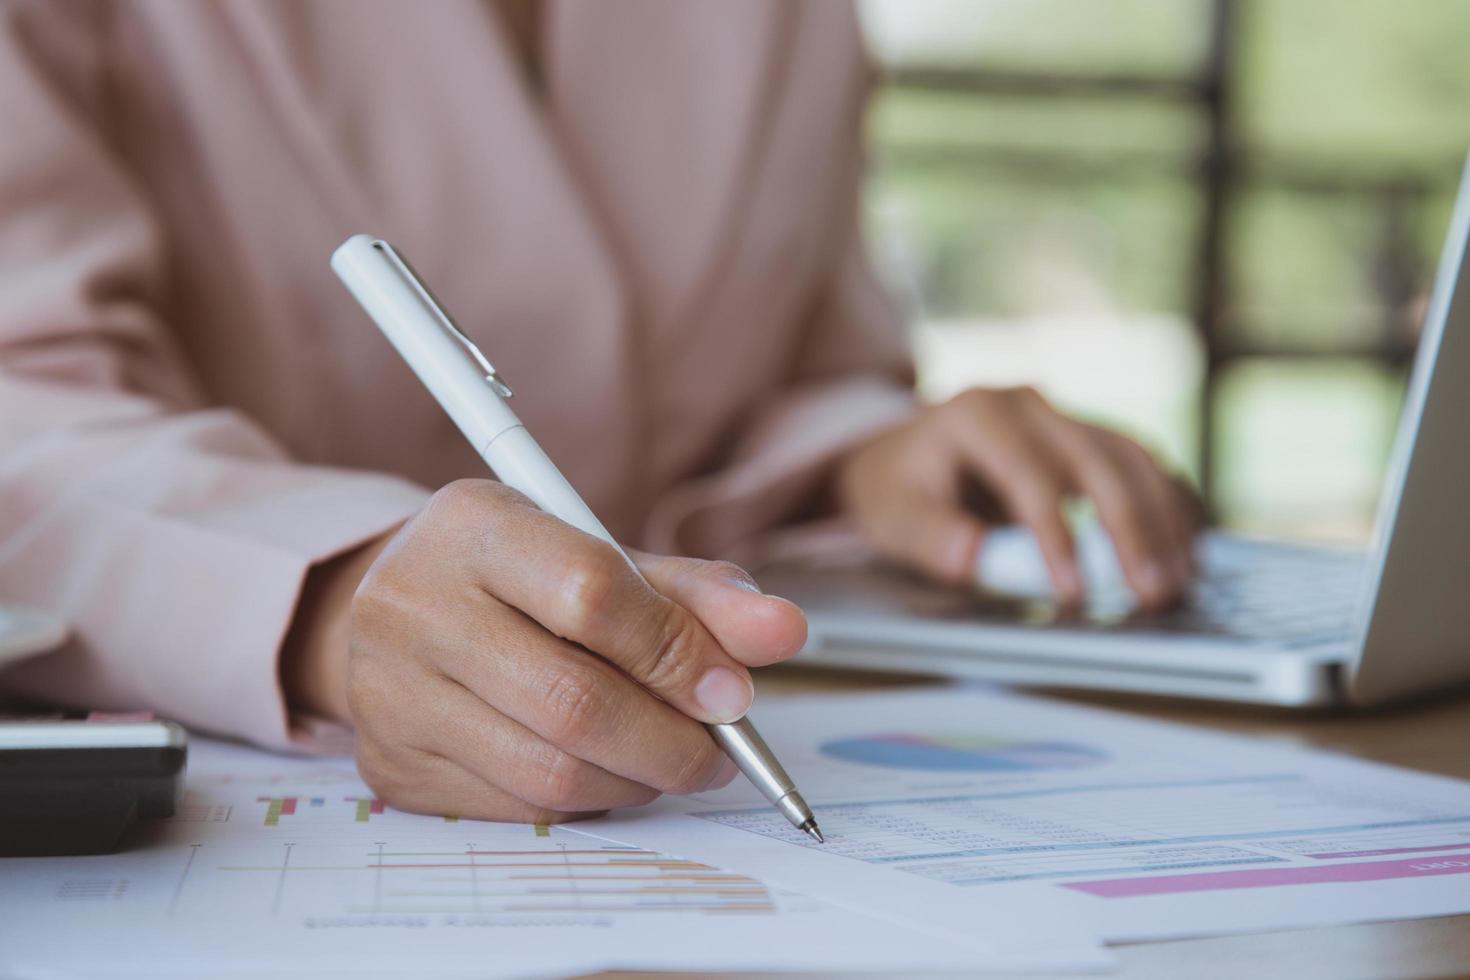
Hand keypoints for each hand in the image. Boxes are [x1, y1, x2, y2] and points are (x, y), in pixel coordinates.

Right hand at [285, 479, 806, 822]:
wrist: (394, 608)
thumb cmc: (521, 579)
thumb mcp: (604, 556)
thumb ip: (697, 594)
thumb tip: (784, 633)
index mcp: (475, 524)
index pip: (593, 594)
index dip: (678, 654)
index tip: (734, 693)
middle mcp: (414, 603)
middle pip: (573, 701)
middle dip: (672, 742)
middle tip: (719, 754)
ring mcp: (391, 691)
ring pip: (550, 772)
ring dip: (637, 781)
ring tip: (668, 761)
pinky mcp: (393, 765)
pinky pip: (517, 808)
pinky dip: (585, 802)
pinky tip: (603, 773)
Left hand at [834, 387, 1198, 607]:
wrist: (906, 454)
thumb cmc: (900, 487)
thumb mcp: (892, 513)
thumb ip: (928, 536)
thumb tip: (972, 556)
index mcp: (978, 414)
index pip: (1030, 476)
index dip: (1058, 535)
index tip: (1075, 592)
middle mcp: (1030, 403)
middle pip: (1098, 462)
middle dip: (1131, 532)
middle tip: (1153, 594)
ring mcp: (1066, 414)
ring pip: (1134, 458)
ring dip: (1165, 520)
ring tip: (1181, 581)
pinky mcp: (1091, 435)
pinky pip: (1144, 463)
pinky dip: (1171, 503)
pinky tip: (1190, 547)